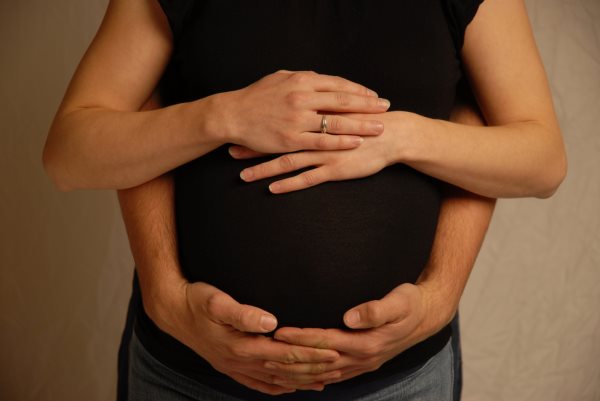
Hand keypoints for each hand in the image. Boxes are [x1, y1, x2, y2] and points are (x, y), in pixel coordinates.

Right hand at [150, 281, 342, 394]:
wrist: (172, 312)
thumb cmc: (197, 301)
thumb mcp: (217, 301)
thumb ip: (244, 313)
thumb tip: (270, 320)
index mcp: (242, 346)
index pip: (286, 353)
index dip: (311, 354)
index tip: (334, 352)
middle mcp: (241, 361)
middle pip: (285, 370)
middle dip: (314, 369)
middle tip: (341, 367)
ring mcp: (235, 367)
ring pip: (276, 379)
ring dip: (301, 380)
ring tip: (325, 381)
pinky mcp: (231, 367)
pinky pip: (259, 383)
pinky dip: (278, 387)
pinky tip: (289, 387)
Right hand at [220, 70, 389, 152]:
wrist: (232, 114)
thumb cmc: (255, 96)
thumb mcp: (280, 78)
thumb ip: (303, 79)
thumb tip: (321, 79)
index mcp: (301, 81)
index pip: (338, 85)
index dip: (359, 91)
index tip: (374, 96)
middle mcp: (303, 98)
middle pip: (343, 101)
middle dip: (368, 105)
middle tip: (386, 108)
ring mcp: (298, 120)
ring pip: (337, 122)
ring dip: (361, 125)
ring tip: (380, 128)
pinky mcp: (292, 139)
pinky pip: (323, 141)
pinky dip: (342, 141)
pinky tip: (356, 142)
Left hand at [229, 111, 410, 192]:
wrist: (393, 134)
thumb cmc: (367, 121)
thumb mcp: (342, 108)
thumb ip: (322, 107)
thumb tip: (305, 106)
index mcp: (316, 116)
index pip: (281, 121)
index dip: (260, 126)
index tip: (240, 130)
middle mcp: (316, 133)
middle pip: (278, 141)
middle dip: (254, 148)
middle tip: (232, 152)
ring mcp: (325, 152)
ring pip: (288, 161)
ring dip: (264, 169)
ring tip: (243, 175)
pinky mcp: (335, 169)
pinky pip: (307, 178)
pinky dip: (288, 183)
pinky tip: (272, 189)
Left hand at [265, 283, 442, 384]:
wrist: (427, 316)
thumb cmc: (410, 303)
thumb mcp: (398, 301)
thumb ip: (374, 310)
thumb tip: (350, 317)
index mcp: (366, 343)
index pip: (325, 341)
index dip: (301, 337)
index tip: (279, 332)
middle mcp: (361, 358)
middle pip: (318, 363)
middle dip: (290, 359)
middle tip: (263, 352)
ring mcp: (362, 364)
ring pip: (322, 374)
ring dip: (297, 372)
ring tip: (272, 368)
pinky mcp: (362, 363)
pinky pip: (333, 376)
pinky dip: (313, 378)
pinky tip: (301, 379)